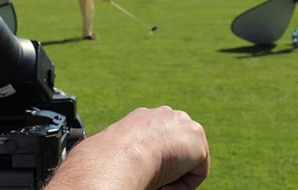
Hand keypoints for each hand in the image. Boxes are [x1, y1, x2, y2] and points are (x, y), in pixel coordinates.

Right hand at [47, 106, 209, 189]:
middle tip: (151, 181)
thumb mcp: (114, 155)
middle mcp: (164, 115)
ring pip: (187, 161)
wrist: (116, 159)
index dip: (152, 161)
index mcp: (142, 118)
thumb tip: (101, 169)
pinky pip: (197, 173)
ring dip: (173, 176)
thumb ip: (122, 157)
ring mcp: (182, 124)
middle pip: (176, 147)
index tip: (141, 174)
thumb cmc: (106, 161)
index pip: (157, 139)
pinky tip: (164, 185)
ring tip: (154, 185)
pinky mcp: (196, 140)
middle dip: (168, 165)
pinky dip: (182, 185)